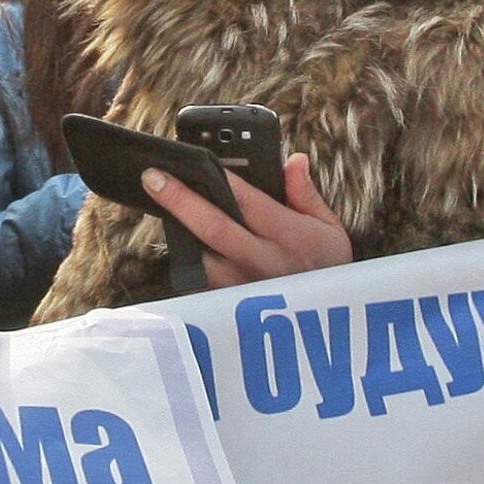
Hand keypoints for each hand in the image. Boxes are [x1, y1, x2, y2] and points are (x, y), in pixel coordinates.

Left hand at [143, 151, 352, 288]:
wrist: (326, 322)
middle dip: (180, 200)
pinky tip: (177, 237)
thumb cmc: (325, 267)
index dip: (221, 180)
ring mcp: (242, 288)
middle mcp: (263, 263)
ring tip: (159, 203)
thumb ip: (306, 194)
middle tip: (154, 177)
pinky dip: (185, 258)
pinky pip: (199, 280)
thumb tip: (294, 160)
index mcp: (290, 237)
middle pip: (213, 228)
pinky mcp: (228, 306)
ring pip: (199, 257)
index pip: (249, 202)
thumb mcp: (329, 228)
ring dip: (178, 231)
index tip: (197, 160)